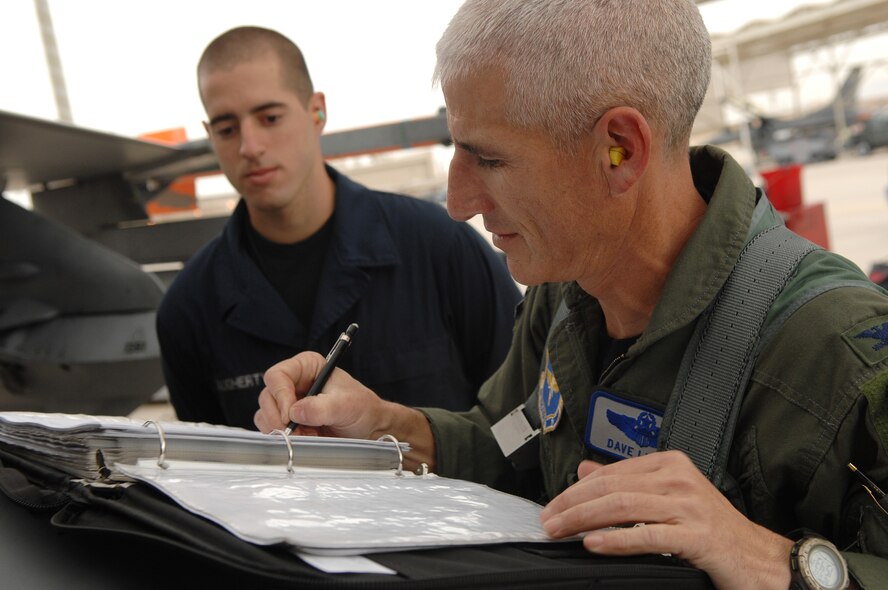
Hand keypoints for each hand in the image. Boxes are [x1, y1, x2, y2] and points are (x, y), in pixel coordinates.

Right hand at [254, 351, 437, 470]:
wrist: (370, 429)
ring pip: (266, 414)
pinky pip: (272, 429)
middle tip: (298, 431)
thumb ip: (321, 407)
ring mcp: (289, 402)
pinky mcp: (288, 421)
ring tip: (309, 434)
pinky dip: (285, 437)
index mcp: (307, 366)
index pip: (278, 375)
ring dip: (283, 430)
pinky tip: (307, 438)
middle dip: (280, 417)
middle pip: (268, 396)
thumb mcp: (346, 406)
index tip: (291, 415)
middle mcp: (294, 382)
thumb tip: (295, 412)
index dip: (280, 395)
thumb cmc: (362, 409)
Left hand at [539, 451, 792, 589]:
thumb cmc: (712, 529)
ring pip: (624, 506)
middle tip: (548, 520)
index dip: (576, 489)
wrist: (759, 558)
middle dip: (573, 504)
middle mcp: (678, 478)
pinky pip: (648, 535)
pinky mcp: (697, 535)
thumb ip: (628, 483)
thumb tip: (585, 470)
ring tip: (561, 531)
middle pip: (612, 487)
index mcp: (670, 464)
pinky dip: (617, 540)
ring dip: (585, 519)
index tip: (553, 506)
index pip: (611, 472)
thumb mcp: (667, 498)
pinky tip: (594, 544)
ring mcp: (689, 505)